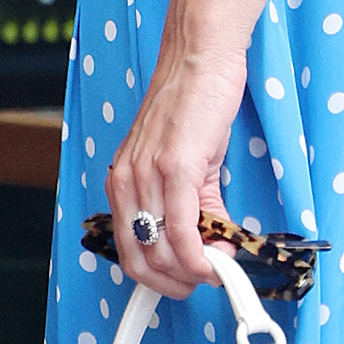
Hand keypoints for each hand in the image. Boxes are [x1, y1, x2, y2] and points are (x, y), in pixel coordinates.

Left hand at [107, 43, 246, 301]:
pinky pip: (183, 230)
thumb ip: (195, 205)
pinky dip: (201, 256)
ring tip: (220, 268)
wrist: (199, 59)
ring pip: (162, 251)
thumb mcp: (185, 162)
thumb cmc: (191, 103)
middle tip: (206, 282)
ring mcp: (148, 175)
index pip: (127, 251)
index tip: (186, 284)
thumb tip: (213, 246)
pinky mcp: (176, 167)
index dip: (157, 280)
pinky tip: (219, 258)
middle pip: (141, 260)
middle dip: (176, 284)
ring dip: (194, 273)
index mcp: (123, 182)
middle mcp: (127, 181)